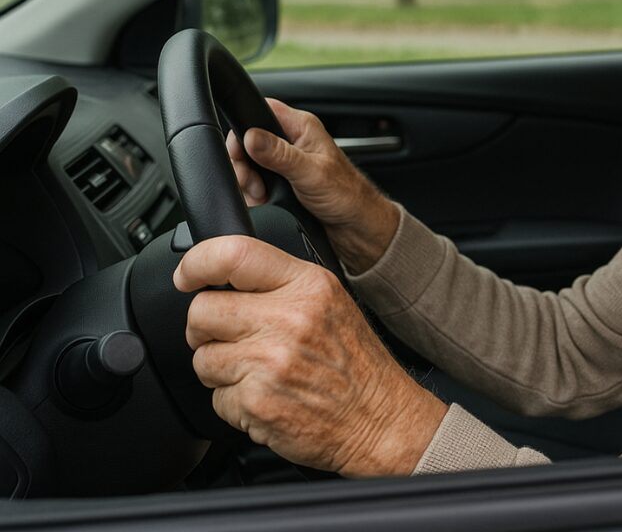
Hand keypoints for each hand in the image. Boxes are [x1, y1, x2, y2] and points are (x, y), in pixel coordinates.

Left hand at [174, 235, 447, 475]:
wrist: (380, 419)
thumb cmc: (355, 365)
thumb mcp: (329, 303)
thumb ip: (280, 285)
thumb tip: (222, 277)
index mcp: (307, 286)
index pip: (233, 255)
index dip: (196, 263)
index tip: (187, 276)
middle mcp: (289, 319)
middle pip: (203, 310)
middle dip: (207, 328)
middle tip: (233, 339)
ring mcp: (271, 361)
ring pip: (203, 357)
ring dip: (221, 370)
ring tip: (258, 373)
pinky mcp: (257, 401)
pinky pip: (215, 397)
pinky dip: (233, 403)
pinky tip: (265, 398)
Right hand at [227, 98, 398, 272]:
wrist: (356, 226)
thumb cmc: (347, 195)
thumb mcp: (310, 173)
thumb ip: (279, 154)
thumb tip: (251, 136)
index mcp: (302, 127)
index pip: (261, 110)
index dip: (244, 128)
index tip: (241, 152)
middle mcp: (292, 141)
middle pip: (248, 139)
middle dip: (243, 162)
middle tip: (253, 181)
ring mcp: (285, 161)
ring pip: (249, 162)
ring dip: (247, 180)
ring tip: (261, 194)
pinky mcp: (281, 180)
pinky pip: (254, 180)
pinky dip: (253, 192)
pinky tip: (262, 200)